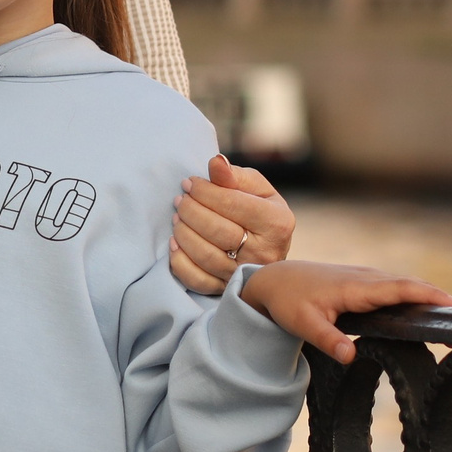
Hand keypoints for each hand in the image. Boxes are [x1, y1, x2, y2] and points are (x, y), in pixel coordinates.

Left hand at [169, 156, 295, 293]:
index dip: (205, 192)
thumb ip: (234, 175)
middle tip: (180, 200)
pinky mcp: (226, 289)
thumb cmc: (259, 211)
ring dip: (184, 233)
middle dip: (192, 211)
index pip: (233, 204)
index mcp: (276, 223)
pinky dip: (180, 263)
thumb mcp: (256, 188)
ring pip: (206, 257)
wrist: (267, 248)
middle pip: (218, 231)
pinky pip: (198, 282)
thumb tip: (215, 162)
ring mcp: (245, 274)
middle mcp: (265, 252)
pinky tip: (175, 243)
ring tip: (177, 217)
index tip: (189, 183)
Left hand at [237, 261, 451, 363]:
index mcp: (357, 288)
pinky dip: (415, 297)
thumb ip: (327, 340)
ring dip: (429, 298)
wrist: (275, 281)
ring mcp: (367, 279)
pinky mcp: (365, 284)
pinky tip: (426, 312)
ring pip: (405, 286)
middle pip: (411, 287)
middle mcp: (367, 279)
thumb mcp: (303, 325)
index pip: (401, 288)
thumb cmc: (289, 303)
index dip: (429, 295)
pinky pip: (396, 288)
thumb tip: (350, 357)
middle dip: (439, 301)